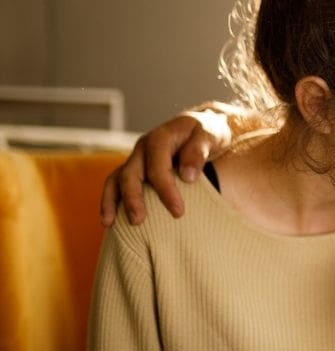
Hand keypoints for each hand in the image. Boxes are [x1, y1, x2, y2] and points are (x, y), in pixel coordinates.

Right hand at [100, 109, 230, 225]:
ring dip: (113, 201)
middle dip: (133, 198)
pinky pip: (116, 184)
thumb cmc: (207, 133)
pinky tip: (109, 221)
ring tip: (111, 223)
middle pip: (131, 173)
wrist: (200, 127)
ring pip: (117, 178)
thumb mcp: (210, 135)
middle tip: (138, 221)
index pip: (157, 166)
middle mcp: (143, 148)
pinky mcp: (135, 169)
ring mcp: (137, 158)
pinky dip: (110, 200)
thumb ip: (198, 152)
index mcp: (161, 138)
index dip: (165, 189)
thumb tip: (187, 177)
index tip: (178, 212)